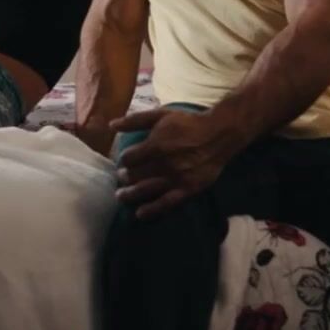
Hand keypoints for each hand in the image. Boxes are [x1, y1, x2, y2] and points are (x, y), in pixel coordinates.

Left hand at [110, 105, 249, 218]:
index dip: (123, 160)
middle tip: (121, 178)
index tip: (125, 161)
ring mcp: (176, 179)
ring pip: (146, 191)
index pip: (129, 159)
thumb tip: (111, 125)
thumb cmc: (187, 123)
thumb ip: (135, 120)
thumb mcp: (160, 115)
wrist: (218, 135)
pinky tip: (140, 214)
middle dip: (124, 178)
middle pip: (134, 176)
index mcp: (156, 145)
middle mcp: (164, 164)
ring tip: (121, 197)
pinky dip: (151, 210)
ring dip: (130, 195)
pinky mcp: (187, 190)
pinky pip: (166, 203)